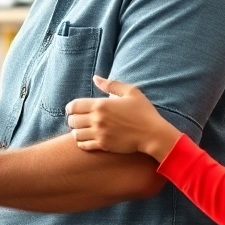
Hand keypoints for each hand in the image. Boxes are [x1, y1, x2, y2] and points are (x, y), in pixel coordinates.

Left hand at [65, 76, 182, 161]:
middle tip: (78, 120)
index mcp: (101, 105)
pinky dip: (81, 143)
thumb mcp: (131, 92)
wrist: (153, 134)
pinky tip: (87, 139)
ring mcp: (99, 133)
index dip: (70, 108)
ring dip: (76, 131)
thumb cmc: (143, 112)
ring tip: (82, 130)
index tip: (73, 109)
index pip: (74, 106)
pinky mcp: (104, 145)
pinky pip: (84, 145)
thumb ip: (111, 84)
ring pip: (76, 134)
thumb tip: (95, 78)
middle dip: (72, 119)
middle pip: (72, 120)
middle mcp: (97, 119)